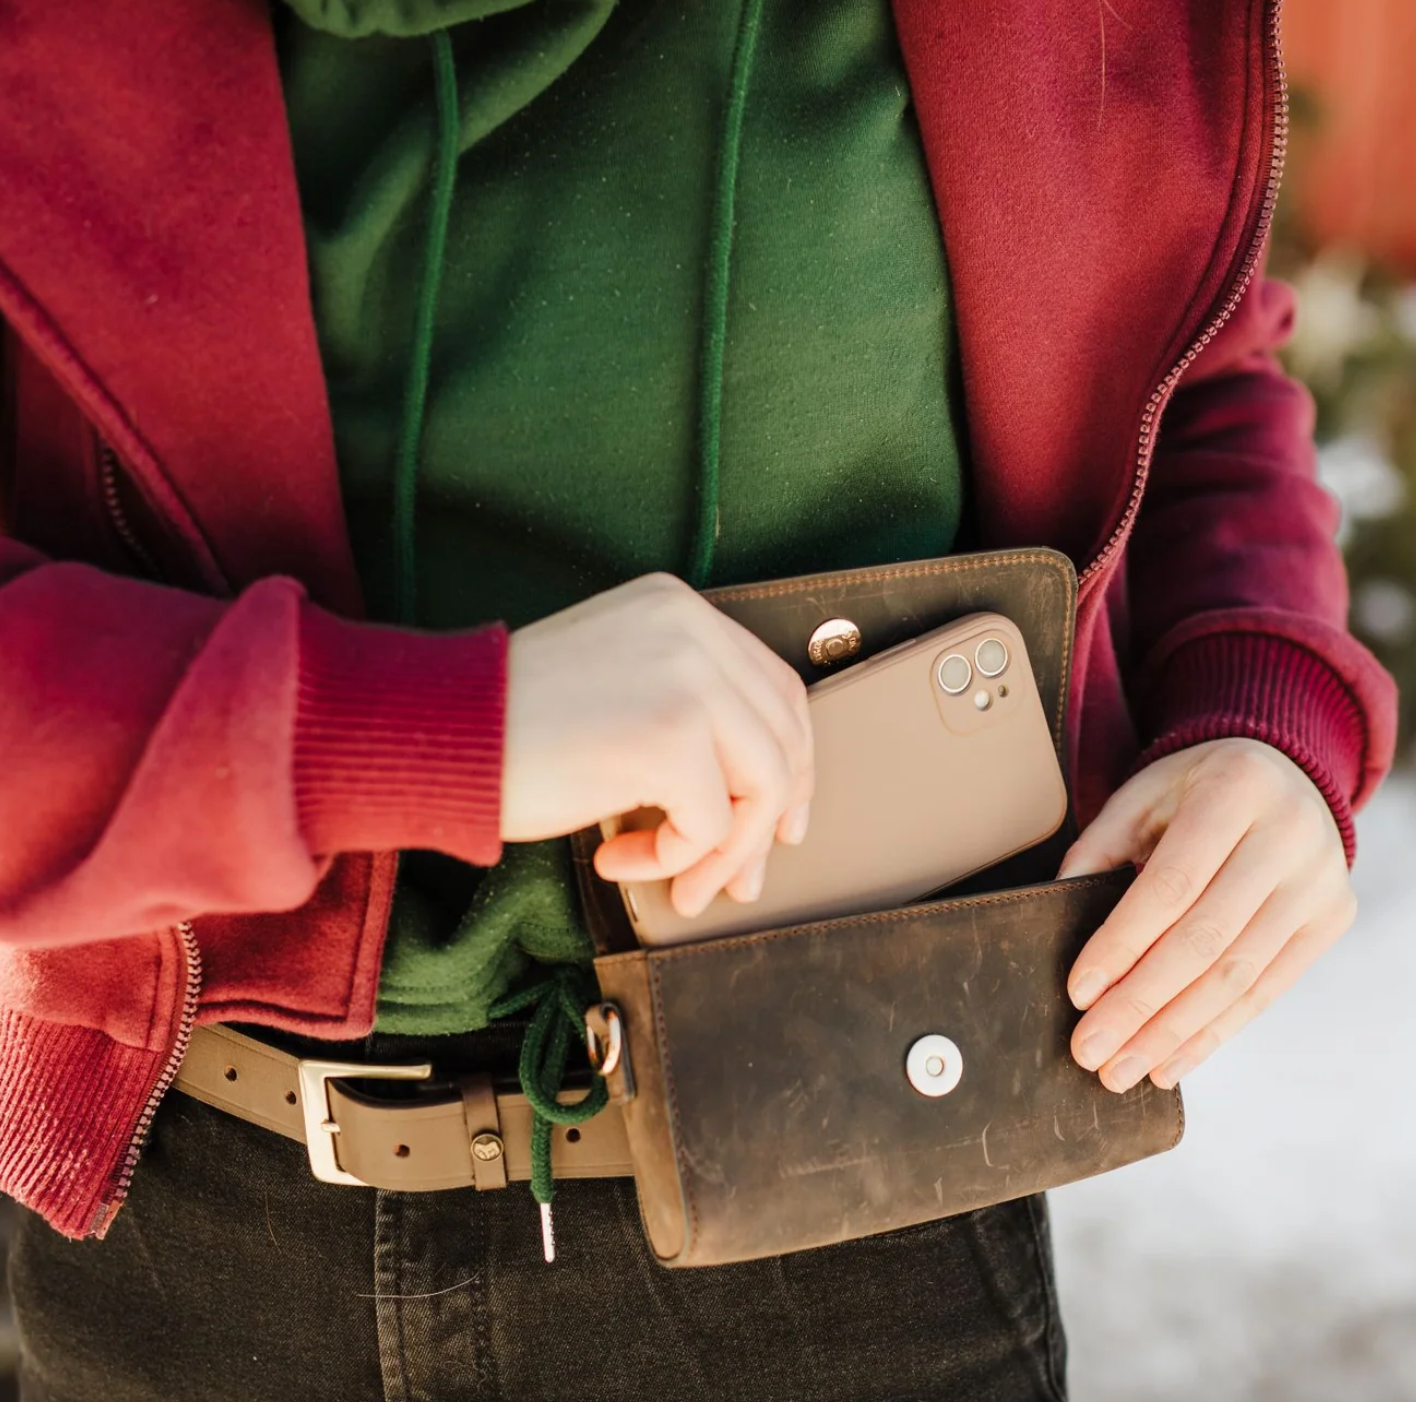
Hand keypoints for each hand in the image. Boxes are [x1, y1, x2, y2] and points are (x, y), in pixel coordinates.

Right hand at [501, 573, 813, 915]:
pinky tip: (613, 858)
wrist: (433, 732)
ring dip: (723, 854)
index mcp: (678, 609)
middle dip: (767, 821)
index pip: (775, 688)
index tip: (779, 818)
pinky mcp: (670, 737)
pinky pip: (710, 825)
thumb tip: (753, 799)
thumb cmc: (508, 723)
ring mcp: (687, 679)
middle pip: (782, 737)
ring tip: (677, 884)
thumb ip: (681, 711)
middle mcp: (692, 630)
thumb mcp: (613, 684)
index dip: (789, 762)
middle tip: (741, 876)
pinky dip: (671, 860)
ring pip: (760, 786)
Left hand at [1058, 738, 1355, 1092]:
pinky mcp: (1331, 919)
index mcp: (1233, 791)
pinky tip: (1172, 1061)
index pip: (1170, 886)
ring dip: (1175, 1033)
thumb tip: (1056, 917)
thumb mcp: (1139, 797)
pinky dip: (1215, 1031)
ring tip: (1124, 1070)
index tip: (1079, 993)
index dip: (1122, 944)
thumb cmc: (1191, 791)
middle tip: (1092, 1052)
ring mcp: (1318, 881)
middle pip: (1205, 940)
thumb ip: (1097, 851)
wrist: (1280, 773)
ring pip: (1238, 975)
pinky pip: (1268, 989)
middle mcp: (1287, 836)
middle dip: (1141, 1006)